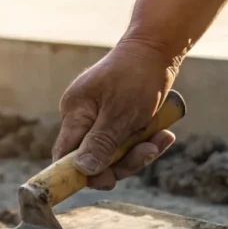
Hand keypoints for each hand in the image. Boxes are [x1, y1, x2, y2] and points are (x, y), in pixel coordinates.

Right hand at [53, 40, 178, 190]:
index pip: (65, 155)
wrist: (158, 47)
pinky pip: (124, 142)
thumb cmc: (138, 76)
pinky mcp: (114, 119)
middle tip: (148, 152)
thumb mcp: (121, 113)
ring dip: (139, 152)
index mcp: (74, 112)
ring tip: (162, 138)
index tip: (106, 181)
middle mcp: (81, 117)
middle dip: (123, 162)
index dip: (80, 174)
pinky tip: (163, 135)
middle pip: (92, 158)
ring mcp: (98, 118)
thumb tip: (83, 171)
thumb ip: (101, 143)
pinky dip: (143, 142)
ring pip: (112, 153)